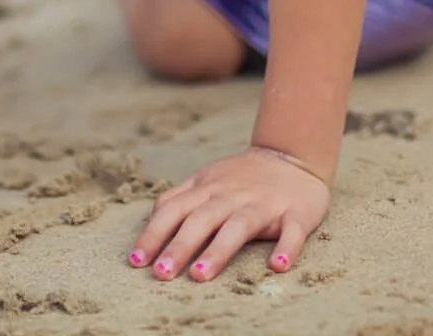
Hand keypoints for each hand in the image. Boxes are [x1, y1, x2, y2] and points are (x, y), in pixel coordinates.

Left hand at [130, 146, 329, 282]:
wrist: (291, 157)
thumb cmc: (241, 177)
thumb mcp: (204, 181)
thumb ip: (178, 199)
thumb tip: (149, 222)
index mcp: (207, 189)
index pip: (173, 209)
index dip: (153, 234)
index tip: (136, 261)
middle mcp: (231, 196)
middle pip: (201, 219)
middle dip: (179, 246)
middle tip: (161, 274)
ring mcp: (264, 204)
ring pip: (239, 226)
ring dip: (218, 250)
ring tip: (200, 275)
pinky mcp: (295, 213)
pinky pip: (291, 231)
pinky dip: (286, 248)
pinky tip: (277, 266)